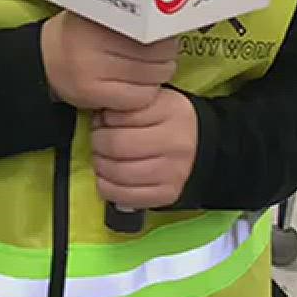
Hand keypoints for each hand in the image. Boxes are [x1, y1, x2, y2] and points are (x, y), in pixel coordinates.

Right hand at [41, 12, 178, 111]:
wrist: (45, 59)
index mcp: (99, 16)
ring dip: (157, 77)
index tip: (163, 37)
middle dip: (165, 57)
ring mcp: (90, 70)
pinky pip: (138, 98)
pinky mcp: (91, 94)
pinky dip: (144, 94)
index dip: (164, 37)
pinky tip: (136, 87)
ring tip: (147, 70)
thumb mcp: (101, 14)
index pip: (152, 31)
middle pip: (155, 54)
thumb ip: (131, 17)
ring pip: (150, 78)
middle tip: (160, 55)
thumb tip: (172, 22)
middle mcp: (92, 42)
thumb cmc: (83, 34)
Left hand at [92, 89, 198, 210]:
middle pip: (117, 145)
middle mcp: (175, 142)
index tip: (102, 120)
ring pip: (119, 172)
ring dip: (100, 166)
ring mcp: (173, 172)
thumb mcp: (153, 100)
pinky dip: (107, 187)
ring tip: (101, 158)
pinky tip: (106, 178)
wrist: (199, 146)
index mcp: (170, 111)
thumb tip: (97, 116)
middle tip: (97, 140)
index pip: (122, 115)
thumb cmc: (166, 120)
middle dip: (98, 142)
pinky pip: (125, 196)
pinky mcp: (168, 194)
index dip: (103, 118)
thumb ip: (127, 104)